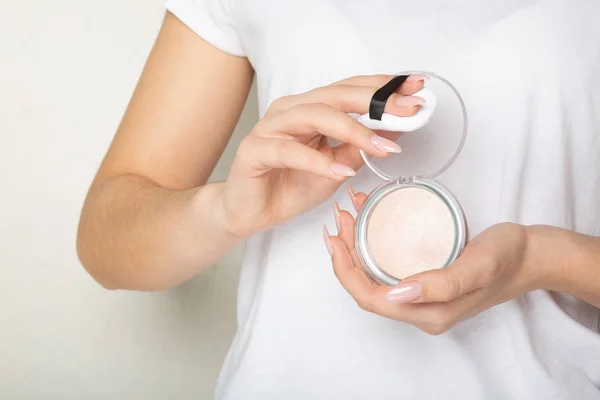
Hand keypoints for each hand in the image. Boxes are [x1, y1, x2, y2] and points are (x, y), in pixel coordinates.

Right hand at [217, 74, 427, 236]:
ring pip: (313, 115)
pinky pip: (288, 151)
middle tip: (408, 110)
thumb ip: (360, 146)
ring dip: (352, 130)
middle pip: (335, 95)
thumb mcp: (337, 167)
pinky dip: (317, 161)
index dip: (383, 86)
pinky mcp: (254, 150)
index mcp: (309, 108)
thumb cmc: (290, 186)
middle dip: (376, 101)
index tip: (417, 88)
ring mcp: (270, 128)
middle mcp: (290, 110)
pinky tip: (341, 172)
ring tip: (380, 147)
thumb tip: (397, 129)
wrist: (250, 213)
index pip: (350, 89)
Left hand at [326, 189, 543, 334]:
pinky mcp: (427, 282)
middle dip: (345, 255)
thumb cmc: (508, 258)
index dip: (345, 271)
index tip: (334, 238)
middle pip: (367, 287)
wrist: (532, 255)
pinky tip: (370, 223)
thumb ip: (442, 284)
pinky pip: (389, 268)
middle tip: (340, 219)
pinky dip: (373, 246)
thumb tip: (398, 292)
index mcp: (428, 314)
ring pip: (375, 277)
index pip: (370, 299)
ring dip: (356, 248)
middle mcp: (421, 311)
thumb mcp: (477, 266)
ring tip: (350, 216)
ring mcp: (423, 298)